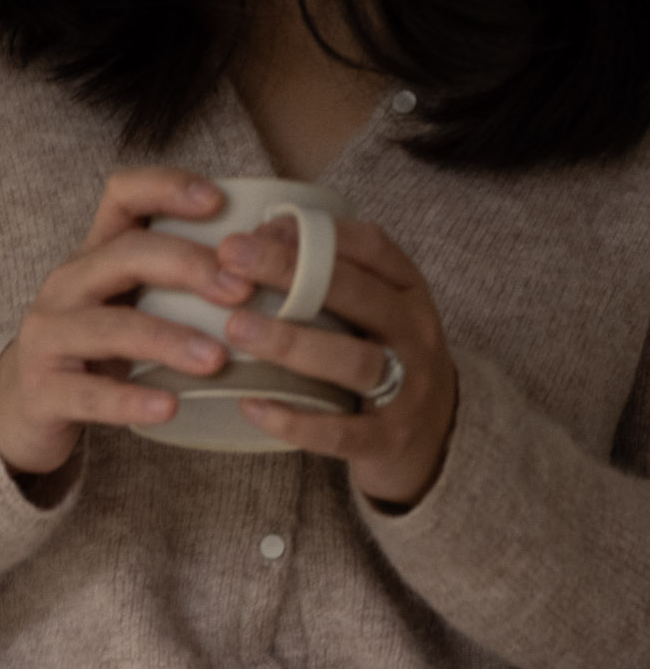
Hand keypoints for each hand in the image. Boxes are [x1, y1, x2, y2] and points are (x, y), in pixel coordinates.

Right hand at [0, 169, 253, 482]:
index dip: (168, 188)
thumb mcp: (125, 303)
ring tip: (216, 359)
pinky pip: (91, 395)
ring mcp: (49, 338)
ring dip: (169, 340)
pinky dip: (132, 400)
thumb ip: (171, 282)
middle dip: (189, 266)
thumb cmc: (92, 352)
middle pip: (126, 254)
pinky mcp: (43, 392)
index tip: (218, 202)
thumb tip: (260, 263)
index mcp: (93, 255)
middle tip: (240, 292)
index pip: (123, 195)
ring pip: (112, 328)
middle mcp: (66, 285)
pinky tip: (170, 407)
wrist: (22, 410)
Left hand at [217, 218, 457, 506]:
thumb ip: (334, 282)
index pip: (370, 246)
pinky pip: (338, 432)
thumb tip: (263, 239)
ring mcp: (407, 388)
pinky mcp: (388, 440)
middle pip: (354, 293)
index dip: (315, 233)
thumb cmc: (387, 361)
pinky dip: (293, 419)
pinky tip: (251, 404)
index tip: (259, 228)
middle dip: (289, 271)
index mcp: (409, 291)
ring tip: (235, 328)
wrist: (439, 436)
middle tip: (229, 260)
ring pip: (350, 360)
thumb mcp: (376, 313)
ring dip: (290, 342)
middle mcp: (415, 332)